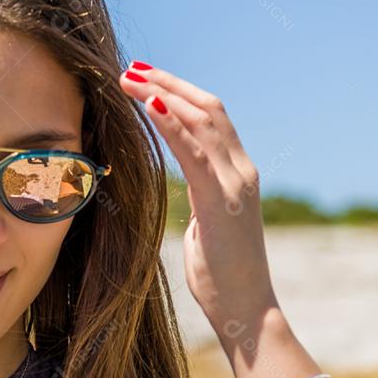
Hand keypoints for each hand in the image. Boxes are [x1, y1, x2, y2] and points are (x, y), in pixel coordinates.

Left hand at [118, 61, 278, 329]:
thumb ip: (202, 194)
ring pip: (202, 121)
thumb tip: (186, 182)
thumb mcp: (208, 222)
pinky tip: (150, 105)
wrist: (247, 309)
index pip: (211, 117)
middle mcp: (242, 170)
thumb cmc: (222, 273)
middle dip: (168, 83)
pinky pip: (195, 152)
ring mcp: (236, 183)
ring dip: (162, 94)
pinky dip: (172, 125)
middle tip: (131, 68)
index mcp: (238, 173)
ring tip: (130, 79)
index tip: (146, 76)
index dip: (179, 92)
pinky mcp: (223, 200)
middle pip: (207, 108)